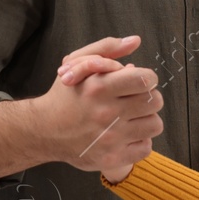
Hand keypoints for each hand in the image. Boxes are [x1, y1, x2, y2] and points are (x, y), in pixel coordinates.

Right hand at [31, 36, 162, 176]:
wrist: (43, 131)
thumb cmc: (65, 95)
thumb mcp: (78, 63)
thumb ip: (107, 48)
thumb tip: (135, 41)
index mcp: (99, 87)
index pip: (146, 80)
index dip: (147, 78)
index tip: (138, 82)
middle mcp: (106, 113)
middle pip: (155, 101)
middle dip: (148, 97)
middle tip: (134, 100)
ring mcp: (110, 139)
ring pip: (154, 125)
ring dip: (146, 119)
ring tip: (130, 117)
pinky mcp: (112, 158)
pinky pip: (146, 148)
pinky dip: (139, 141)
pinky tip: (126, 134)